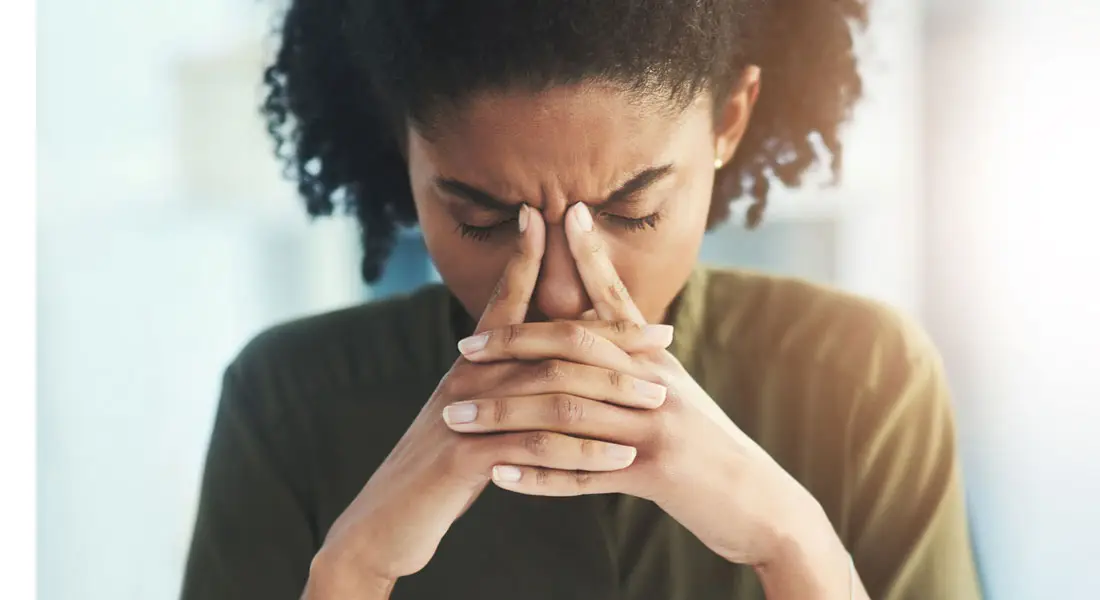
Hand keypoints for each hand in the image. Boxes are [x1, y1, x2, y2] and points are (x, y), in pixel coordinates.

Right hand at [305, 206, 674, 596]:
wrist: (387, 519)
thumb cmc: (440, 467)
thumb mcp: (470, 414)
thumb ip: (502, 382)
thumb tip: (543, 359)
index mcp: (472, 363)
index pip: (506, 297)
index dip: (526, 257)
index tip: (552, 218)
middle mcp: (469, 376)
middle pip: (551, 341)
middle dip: (613, 338)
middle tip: (664, 338)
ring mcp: (467, 414)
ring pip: (552, 392)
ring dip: (611, 394)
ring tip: (657, 400)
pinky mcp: (467, 457)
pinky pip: (537, 447)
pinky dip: (583, 452)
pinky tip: (621, 460)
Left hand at [446, 203, 858, 596]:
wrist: (762, 504)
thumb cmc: (712, 447)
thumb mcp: (677, 391)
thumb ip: (635, 358)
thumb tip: (593, 325)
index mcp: (656, 360)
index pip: (614, 300)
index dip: (587, 257)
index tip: (554, 216)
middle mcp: (655, 383)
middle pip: (574, 350)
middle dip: (513, 345)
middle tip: (463, 348)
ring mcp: (656, 427)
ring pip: (566, 411)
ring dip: (505, 413)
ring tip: (455, 417)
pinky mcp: (656, 474)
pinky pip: (583, 474)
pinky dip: (538, 475)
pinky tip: (499, 475)